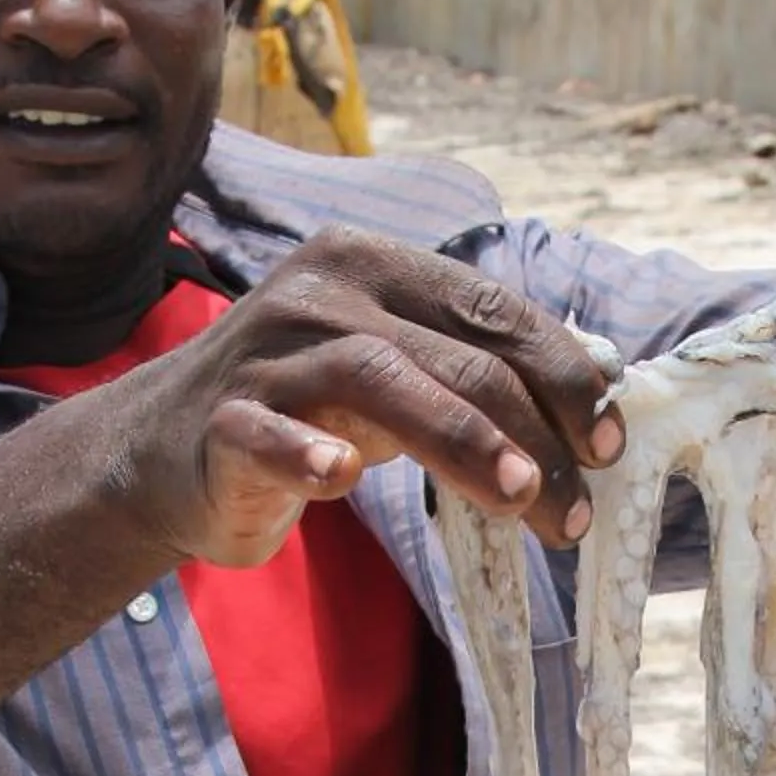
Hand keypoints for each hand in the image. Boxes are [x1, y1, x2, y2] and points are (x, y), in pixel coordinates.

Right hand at [87, 226, 622, 568]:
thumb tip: (600, 392)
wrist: (168, 451)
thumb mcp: (398, 372)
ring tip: (520, 498)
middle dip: (532, 434)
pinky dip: (304, 454)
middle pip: (453, 355)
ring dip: (460, 442)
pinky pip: (266, 433)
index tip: (608, 447)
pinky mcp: (220, 419)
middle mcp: (322, 293)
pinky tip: (340, 481)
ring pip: (378, 381)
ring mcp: (266, 353)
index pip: (493, 310)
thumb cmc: (309, 409)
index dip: (563, 376)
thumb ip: (476, 368)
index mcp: (375, 264)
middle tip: (573, 511)